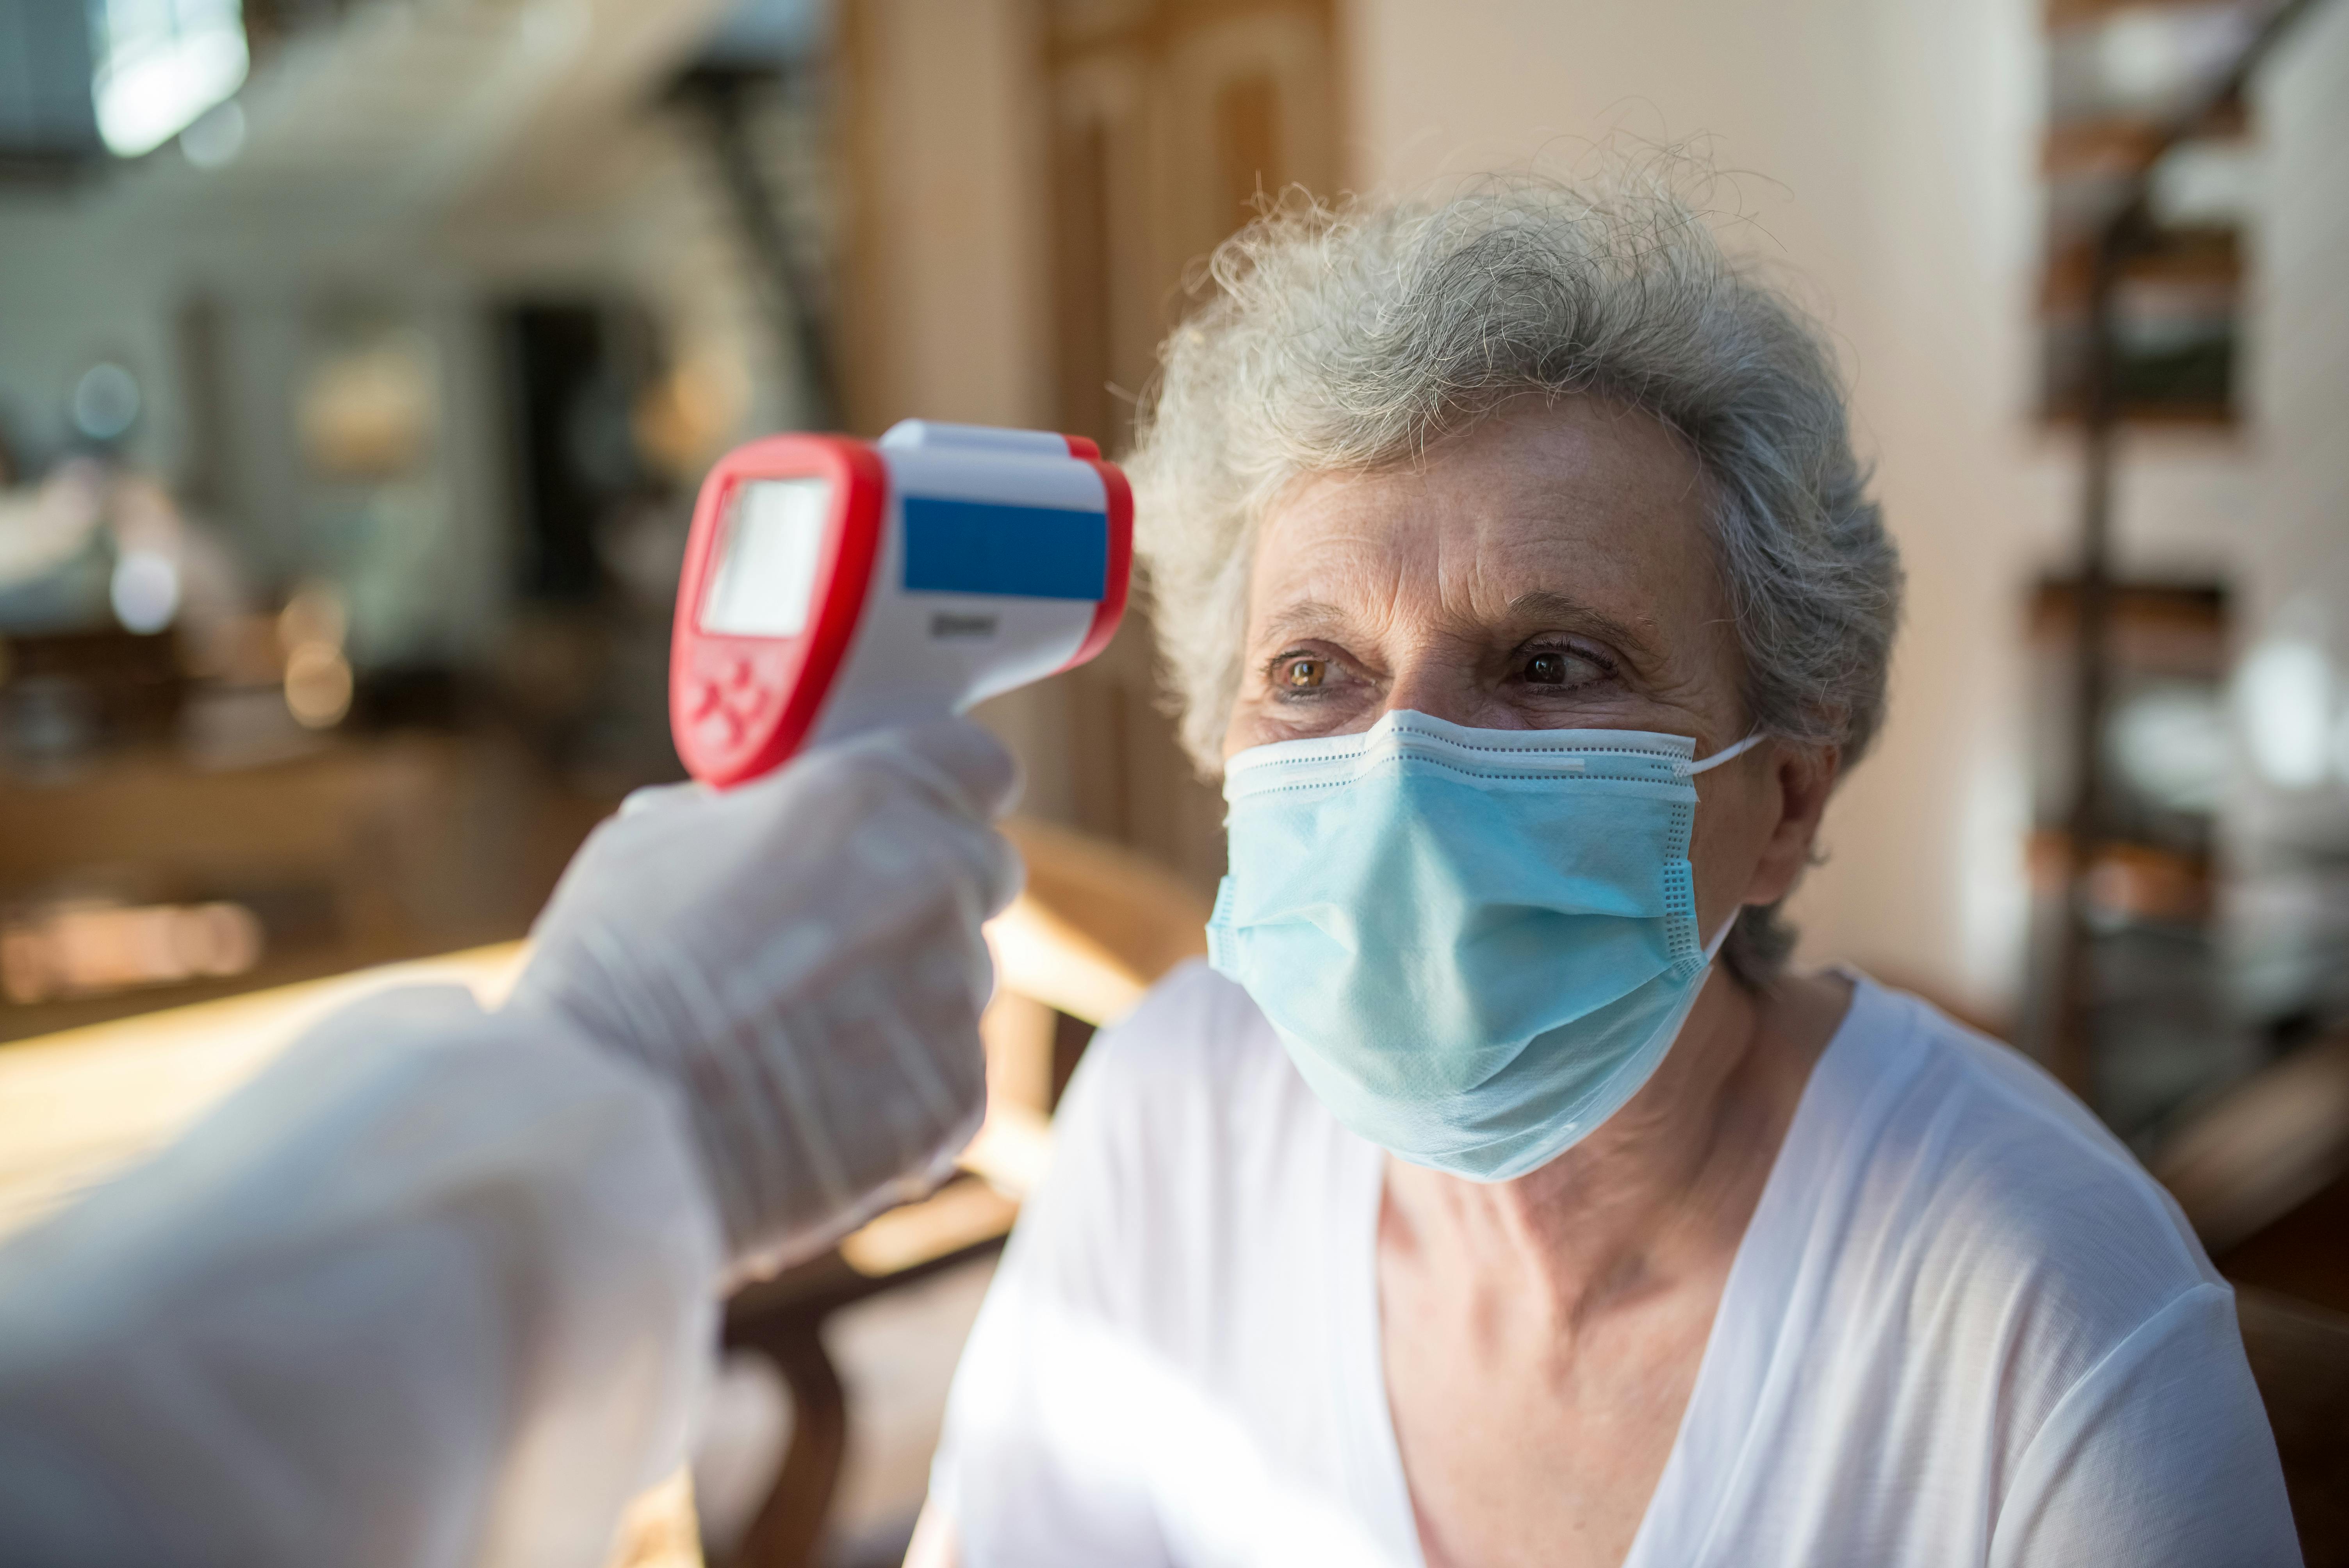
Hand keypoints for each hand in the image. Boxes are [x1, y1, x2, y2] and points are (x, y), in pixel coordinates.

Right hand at [507, 719, 1022, 1277]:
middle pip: (982, 873)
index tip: (922, 819)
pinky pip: (947, 1077)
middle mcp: (934, 880)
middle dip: (928, 899)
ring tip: (801, 1042)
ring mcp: (954, 991)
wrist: (607, 1127)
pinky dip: (898, 1092)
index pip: (978, 764)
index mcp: (867, 796)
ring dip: (908, 1000)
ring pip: (962, 981)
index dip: (949, 793)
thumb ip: (747, 817)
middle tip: (841, 944)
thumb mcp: (652, 842)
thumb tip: (767, 819)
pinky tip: (816, 1107)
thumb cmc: (610, 976)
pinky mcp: (957, 1092)